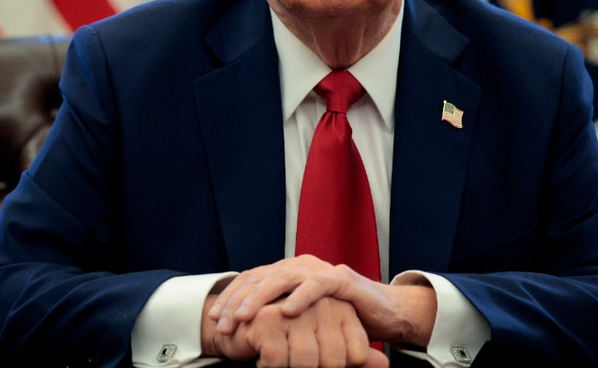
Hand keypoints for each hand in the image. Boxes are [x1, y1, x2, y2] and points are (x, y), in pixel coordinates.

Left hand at [208, 255, 435, 345]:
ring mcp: (321, 271)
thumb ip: (279, 317)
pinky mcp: (342, 281)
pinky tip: (286, 311)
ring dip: (260, 298)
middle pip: (262, 278)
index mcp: (289, 273)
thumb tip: (247, 331)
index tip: (214, 318)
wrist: (383, 313)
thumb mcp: (303, 318)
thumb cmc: (340, 318)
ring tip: (243, 316)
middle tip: (222, 322)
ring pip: (283, 278)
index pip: (253, 280)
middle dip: (238, 301)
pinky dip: (301, 297)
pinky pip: (317, 286)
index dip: (231, 297)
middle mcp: (302, 267)